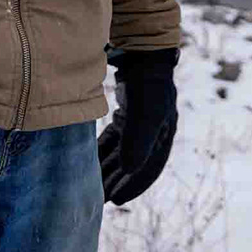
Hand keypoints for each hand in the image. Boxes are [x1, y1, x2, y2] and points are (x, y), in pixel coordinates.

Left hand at [98, 47, 176, 205]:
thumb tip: (129, 170)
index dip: (134, 186)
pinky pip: (112, 138)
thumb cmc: (146, 83)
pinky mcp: (125, 113)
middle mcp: (154, 130)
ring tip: (91, 184)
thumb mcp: (144, 113)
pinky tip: (87, 160)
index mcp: (164, 133)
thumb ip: (137, 142)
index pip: (150, 167)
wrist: (140, 51)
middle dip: (118, 181)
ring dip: (108, 168)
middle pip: (134, 163)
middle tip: (100, 199)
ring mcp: (139, 121)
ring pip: (121, 151)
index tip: (115, 200)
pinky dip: (102, 151)